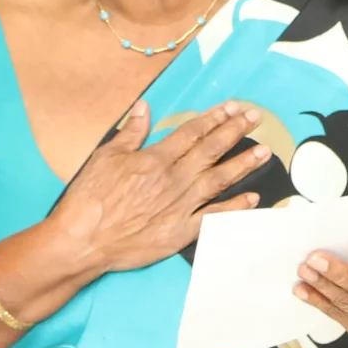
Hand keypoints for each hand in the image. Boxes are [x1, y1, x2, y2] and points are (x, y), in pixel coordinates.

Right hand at [48, 98, 267, 276]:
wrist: (83, 240)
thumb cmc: (90, 199)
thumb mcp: (105, 156)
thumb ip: (130, 132)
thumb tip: (144, 107)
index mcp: (156, 159)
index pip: (192, 133)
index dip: (215, 118)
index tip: (233, 107)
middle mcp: (174, 179)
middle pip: (211, 150)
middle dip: (236, 131)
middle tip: (257, 118)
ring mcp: (180, 206)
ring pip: (219, 180)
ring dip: (243, 164)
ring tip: (265, 151)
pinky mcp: (180, 231)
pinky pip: (214, 217)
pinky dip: (235, 208)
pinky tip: (252, 198)